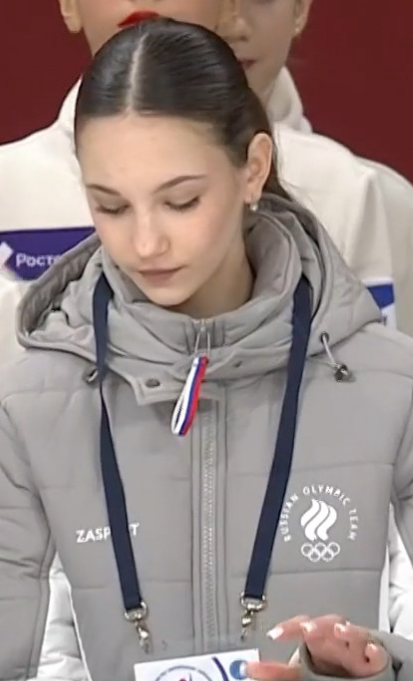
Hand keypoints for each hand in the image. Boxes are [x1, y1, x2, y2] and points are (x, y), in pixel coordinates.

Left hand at [246, 614, 388, 679]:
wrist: (363, 673)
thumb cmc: (330, 668)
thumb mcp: (301, 670)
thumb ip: (277, 671)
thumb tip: (249, 669)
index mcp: (316, 639)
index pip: (301, 625)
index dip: (288, 627)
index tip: (274, 635)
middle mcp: (335, 639)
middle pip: (327, 624)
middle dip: (318, 625)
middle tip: (306, 630)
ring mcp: (356, 648)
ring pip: (352, 632)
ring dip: (346, 630)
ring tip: (339, 631)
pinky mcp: (376, 659)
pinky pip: (376, 651)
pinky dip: (372, 649)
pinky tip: (369, 651)